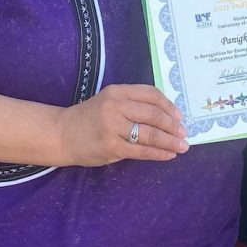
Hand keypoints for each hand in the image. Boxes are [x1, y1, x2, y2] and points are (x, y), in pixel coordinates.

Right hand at [57, 84, 187, 165]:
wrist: (62, 134)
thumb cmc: (90, 118)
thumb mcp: (110, 101)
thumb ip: (133, 104)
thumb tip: (167, 116)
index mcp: (118, 92)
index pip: (151, 95)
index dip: (169, 106)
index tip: (180, 117)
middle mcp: (116, 107)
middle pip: (154, 115)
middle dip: (173, 126)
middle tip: (184, 134)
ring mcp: (113, 127)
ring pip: (150, 134)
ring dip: (170, 142)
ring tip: (182, 146)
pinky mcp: (111, 147)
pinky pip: (141, 151)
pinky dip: (158, 153)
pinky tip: (168, 155)